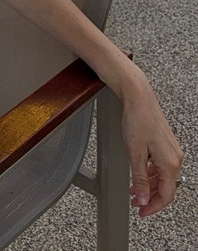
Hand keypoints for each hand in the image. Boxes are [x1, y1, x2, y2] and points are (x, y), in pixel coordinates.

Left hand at [122, 83, 183, 216]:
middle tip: (136, 203)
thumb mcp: (134, 153)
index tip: (141, 212)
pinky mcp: (166, 143)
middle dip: (150, 197)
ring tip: (134, 190)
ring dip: (149, 185)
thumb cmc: (136, 120)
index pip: (166, 195)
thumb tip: (143, 199)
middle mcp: (175, 157)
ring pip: (163, 176)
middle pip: (166, 187)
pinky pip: (161, 165)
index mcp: (170, 163)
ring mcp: (172, 150)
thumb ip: (139, 179)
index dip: (154, 207)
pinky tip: (140, 174)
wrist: (138, 97)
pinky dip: (151, 173)